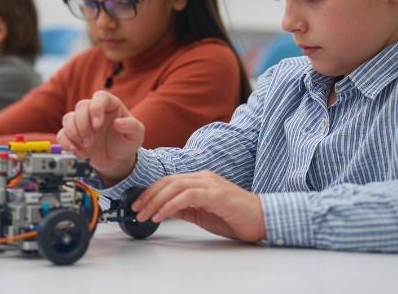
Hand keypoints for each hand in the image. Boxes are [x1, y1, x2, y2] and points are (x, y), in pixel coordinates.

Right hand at [56, 91, 142, 186]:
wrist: (117, 160)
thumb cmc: (126, 143)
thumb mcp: (137, 136)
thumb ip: (132, 127)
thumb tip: (120, 122)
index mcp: (111, 106)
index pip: (100, 97)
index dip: (96, 108)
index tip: (97, 124)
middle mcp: (95, 112)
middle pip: (81, 106)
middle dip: (83, 124)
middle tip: (90, 141)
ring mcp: (82, 123)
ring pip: (68, 118)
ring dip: (74, 133)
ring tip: (85, 146)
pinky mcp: (74, 136)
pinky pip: (62, 134)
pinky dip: (66, 143)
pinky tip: (77, 152)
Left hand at [131, 171, 266, 242]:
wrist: (261, 220)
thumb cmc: (234, 217)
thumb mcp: (202, 213)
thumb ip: (184, 209)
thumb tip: (163, 209)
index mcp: (200, 180)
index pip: (169, 181)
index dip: (150, 192)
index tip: (138, 205)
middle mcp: (204, 178)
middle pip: (168, 181)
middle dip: (148, 196)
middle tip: (136, 211)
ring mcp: (211, 184)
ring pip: (176, 186)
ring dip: (156, 201)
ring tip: (145, 215)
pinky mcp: (217, 194)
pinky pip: (188, 196)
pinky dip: (171, 205)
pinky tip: (162, 215)